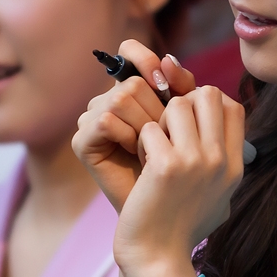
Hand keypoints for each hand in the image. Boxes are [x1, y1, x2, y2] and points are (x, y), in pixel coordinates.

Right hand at [72, 40, 195, 212]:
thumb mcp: (193, 130)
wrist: (165, 225)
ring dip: (146, 127)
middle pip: (133, 79)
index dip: (144, 57)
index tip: (164, 78)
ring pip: (121, 96)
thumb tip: (169, 60)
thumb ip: (186, 92)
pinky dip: (128, 138)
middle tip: (169, 141)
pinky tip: (137, 157)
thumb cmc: (182, 178)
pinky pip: (107, 119)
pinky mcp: (83, 142)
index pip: (130, 52)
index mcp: (135, 94)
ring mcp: (93, 121)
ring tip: (153, 153)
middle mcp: (110, 103)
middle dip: (159, 110)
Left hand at [114, 85, 245, 276]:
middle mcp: (220, 160)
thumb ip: (224, 165)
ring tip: (153, 148)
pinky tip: (141, 165)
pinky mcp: (166, 166)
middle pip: (208, 94)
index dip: (208, 104)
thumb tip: (225, 134)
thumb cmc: (182, 228)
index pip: (233, 106)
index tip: (189, 123)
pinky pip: (149, 128)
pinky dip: (140, 142)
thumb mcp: (219, 196)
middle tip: (168, 130)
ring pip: (177, 105)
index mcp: (235, 166)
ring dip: (159, 122)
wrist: (158, 259)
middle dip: (183, 103)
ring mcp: (195, 161)